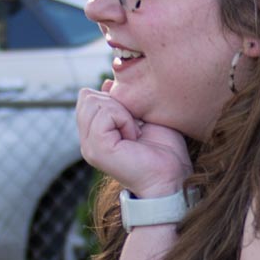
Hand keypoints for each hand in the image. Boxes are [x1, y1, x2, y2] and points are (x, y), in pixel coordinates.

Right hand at [77, 84, 192, 199]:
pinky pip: (105, 114)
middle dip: (117, 104)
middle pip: (87, 97)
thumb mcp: (140, 116)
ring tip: (135, 133)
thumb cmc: (164, 149)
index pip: (87, 98)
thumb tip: (106, 83)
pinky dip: (125, 120)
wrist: (172, 176)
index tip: (134, 120)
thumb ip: (121, 101)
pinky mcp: (98, 149)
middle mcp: (87, 141)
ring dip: (122, 112)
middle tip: (135, 128)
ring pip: (93, 102)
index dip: (112, 99)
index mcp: (94, 134)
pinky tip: (135, 137)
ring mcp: (90, 147)